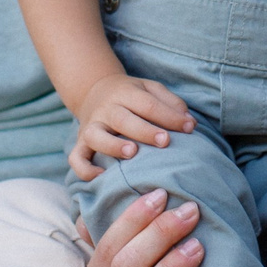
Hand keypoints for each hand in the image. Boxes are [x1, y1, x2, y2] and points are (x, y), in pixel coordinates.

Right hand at [69, 75, 192, 180]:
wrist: (93, 91)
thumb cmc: (131, 96)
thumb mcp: (150, 89)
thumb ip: (170, 102)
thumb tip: (189, 122)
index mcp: (125, 93)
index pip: (148, 104)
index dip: (169, 116)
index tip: (190, 128)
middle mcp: (106, 109)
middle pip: (123, 119)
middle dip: (145, 131)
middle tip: (165, 141)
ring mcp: (91, 126)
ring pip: (96, 136)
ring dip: (113, 145)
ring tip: (133, 153)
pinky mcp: (79, 143)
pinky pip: (76, 158)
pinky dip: (85, 169)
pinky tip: (101, 177)